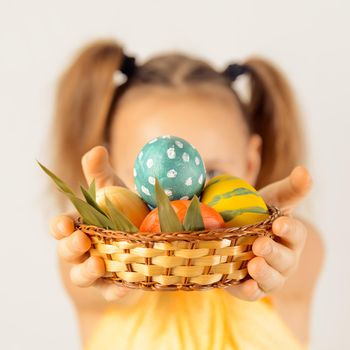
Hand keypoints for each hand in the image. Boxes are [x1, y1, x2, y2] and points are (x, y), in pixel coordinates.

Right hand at [49, 146, 129, 300]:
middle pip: (67, 252)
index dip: (59, 227)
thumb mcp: (112, 189)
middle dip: (71, 247)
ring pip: (83, 275)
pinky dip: (116, 289)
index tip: (65, 224)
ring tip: (98, 265)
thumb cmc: (122, 210)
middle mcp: (84, 249)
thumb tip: (97, 149)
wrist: (143, 234)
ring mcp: (98, 269)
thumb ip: (100, 172)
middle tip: (82, 240)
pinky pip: (112, 290)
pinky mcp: (115, 284)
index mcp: (80, 226)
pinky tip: (125, 285)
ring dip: (87, 271)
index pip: (60, 228)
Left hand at [226, 166, 311, 300]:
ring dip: (264, 273)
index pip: (296, 234)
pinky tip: (243, 286)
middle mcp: (284, 259)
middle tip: (259, 244)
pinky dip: (249, 291)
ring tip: (253, 264)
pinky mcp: (250, 287)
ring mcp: (269, 275)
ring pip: (272, 279)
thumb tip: (305, 170)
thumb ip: (290, 188)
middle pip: (284, 260)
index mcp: (290, 237)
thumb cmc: (258, 213)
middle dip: (273, 253)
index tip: (278, 223)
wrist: (235, 231)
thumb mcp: (273, 199)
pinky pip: (252, 293)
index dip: (289, 229)